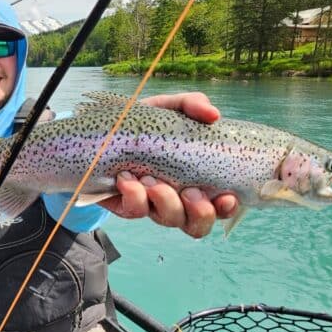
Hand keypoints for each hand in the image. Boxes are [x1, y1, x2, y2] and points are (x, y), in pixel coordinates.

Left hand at [98, 92, 237, 237]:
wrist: (104, 129)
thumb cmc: (147, 122)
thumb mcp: (169, 108)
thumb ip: (192, 105)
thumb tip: (213, 114)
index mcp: (198, 179)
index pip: (222, 205)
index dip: (227, 208)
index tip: (225, 197)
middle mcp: (179, 199)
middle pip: (198, 225)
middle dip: (199, 212)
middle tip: (189, 191)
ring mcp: (154, 205)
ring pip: (170, 220)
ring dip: (166, 202)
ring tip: (152, 180)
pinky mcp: (128, 205)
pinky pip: (136, 210)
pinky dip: (134, 195)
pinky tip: (126, 177)